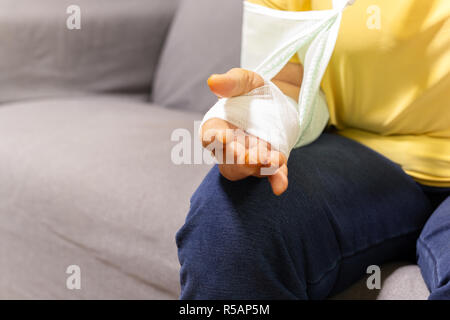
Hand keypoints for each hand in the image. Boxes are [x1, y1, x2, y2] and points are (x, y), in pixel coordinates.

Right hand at [201, 68, 288, 195]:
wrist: (278, 102)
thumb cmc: (253, 91)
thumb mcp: (246, 81)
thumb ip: (231, 82)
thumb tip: (213, 81)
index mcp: (218, 126)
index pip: (209, 137)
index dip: (214, 139)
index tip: (223, 137)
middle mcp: (230, 147)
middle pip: (227, 161)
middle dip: (239, 160)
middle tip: (251, 156)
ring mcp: (249, 157)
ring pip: (247, 170)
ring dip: (258, 168)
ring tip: (272, 160)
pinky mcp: (269, 163)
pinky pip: (271, 175)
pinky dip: (276, 180)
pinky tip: (280, 185)